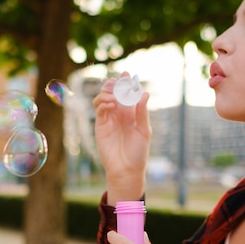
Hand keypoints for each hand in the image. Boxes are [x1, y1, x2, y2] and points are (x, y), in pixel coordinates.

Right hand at [93, 73, 150, 201]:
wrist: (126, 169)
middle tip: (117, 82)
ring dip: (106, 92)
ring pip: (103, 98)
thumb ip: (142, 112)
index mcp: (132, 113)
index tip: (127, 74)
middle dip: (114, 84)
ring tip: (112, 95)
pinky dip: (102, 102)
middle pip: (113, 93)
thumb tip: (145, 93)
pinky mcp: (101, 125)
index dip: (126, 83)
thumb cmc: (138, 152)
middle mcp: (120, 114)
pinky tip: (110, 104)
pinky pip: (99, 109)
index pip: (128, 94)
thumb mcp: (144, 131)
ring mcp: (109, 118)